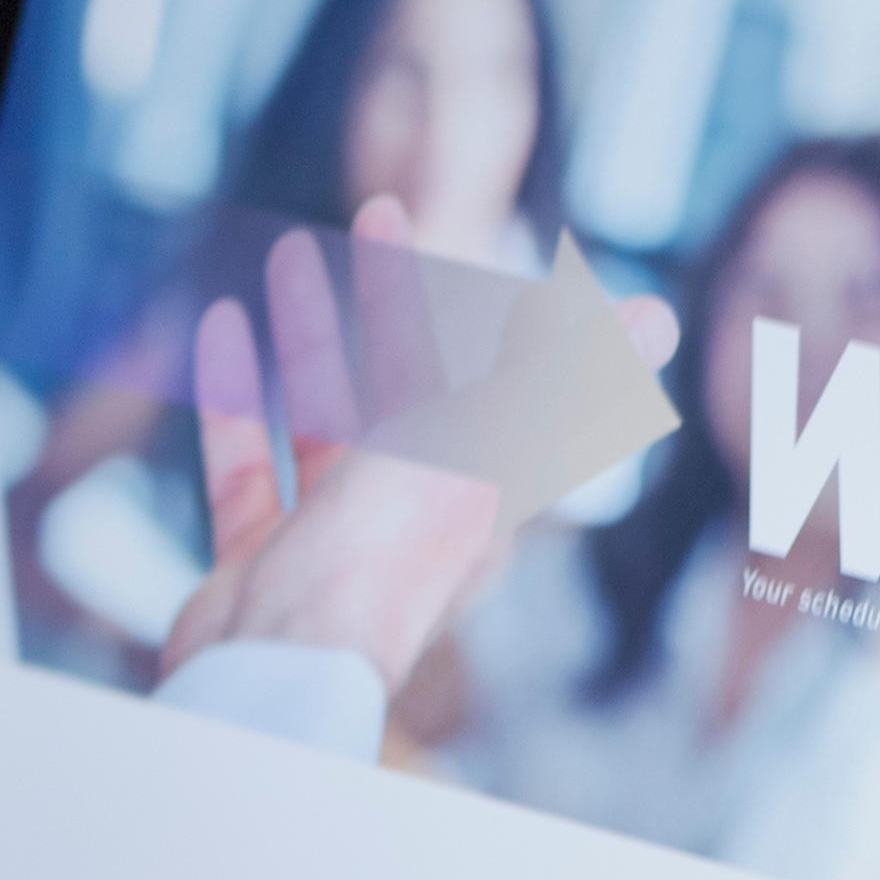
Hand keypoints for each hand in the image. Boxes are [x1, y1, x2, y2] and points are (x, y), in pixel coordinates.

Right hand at [161, 199, 673, 696]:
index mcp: (475, 488)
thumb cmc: (385, 558)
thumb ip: (560, 377)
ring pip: (325, 419)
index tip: (448, 215)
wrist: (280, 667)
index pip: (485, 369)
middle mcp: (410, 513)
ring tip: (282, 260)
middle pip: (408, 384)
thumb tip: (660, 318)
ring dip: (310, 340)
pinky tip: (219, 335)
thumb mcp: (484, 448)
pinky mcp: (265, 559)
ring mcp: (335, 539)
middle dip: (392, 296)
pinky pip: (248, 466)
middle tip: (371, 212)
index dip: (471, 287)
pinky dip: (236, 401)